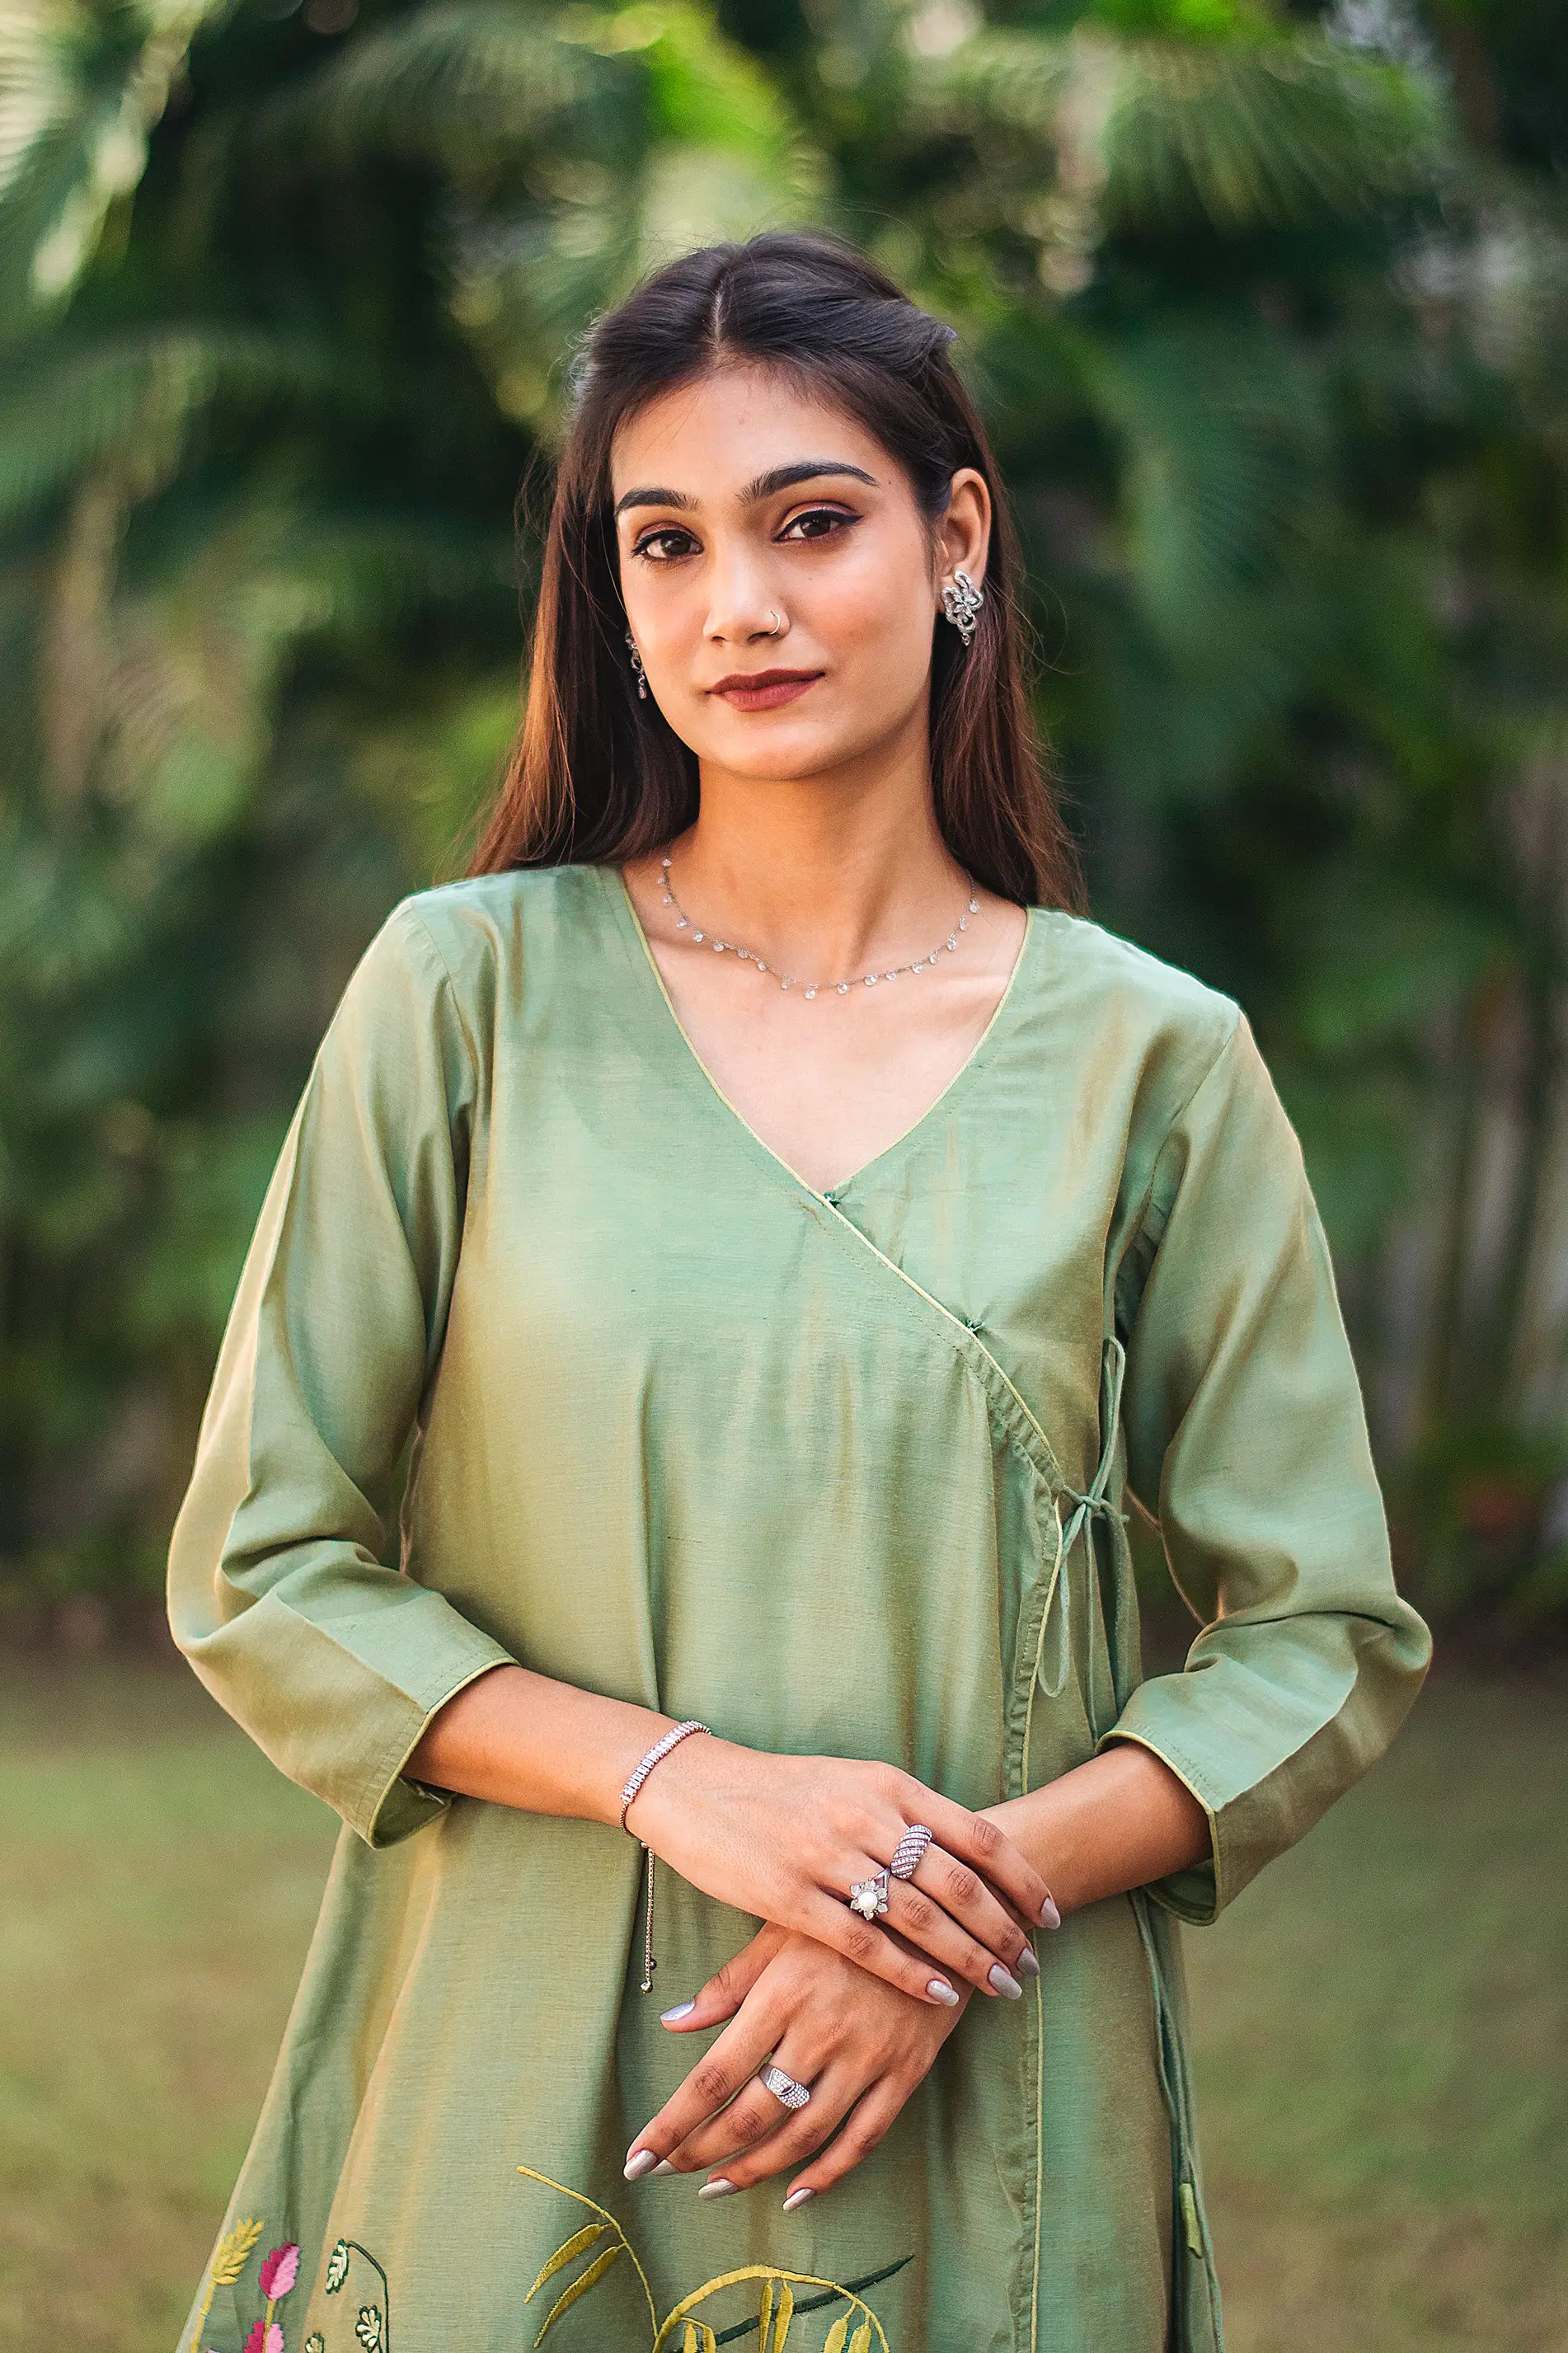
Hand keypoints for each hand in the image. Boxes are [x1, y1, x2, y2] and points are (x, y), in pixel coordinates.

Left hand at [623, 1921, 976, 2202]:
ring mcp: (867, 2056)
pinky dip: (829, 2172)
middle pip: (752, 2113)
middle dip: (704, 2151)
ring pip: (803, 2134)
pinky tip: (797, 2193)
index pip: (713, 2076)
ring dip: (756, 2168)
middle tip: (668, 2173)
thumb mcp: (782, 1929)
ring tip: (719, 2186)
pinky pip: (863, 2137)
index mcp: (781, 1993)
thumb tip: (672, 2022)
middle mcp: (821, 2031)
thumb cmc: (848, 1909)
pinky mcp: (906, 2072)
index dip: (673, 2125)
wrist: (941, 1901)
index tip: (639, 2158)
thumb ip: (729, 1982)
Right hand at [629, 1738, 1053, 2005]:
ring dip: (968, 1956)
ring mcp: (826, 1855)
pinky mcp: (788, 1896)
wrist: (694, 1787)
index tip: (1052, 1915)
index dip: (1021, 1879)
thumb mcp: (849, 1784)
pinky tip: (938, 1995)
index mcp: (886, 1784)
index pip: (976, 1835)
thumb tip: (967, 1854)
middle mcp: (865, 1815)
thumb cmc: (778, 1791)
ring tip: (1000, 1986)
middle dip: (1004, 1929)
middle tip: (1032, 1966)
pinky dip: (908, 1971)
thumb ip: (903, 1814)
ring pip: (919, 1915)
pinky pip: (863, 1941)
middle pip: (958, 1880)